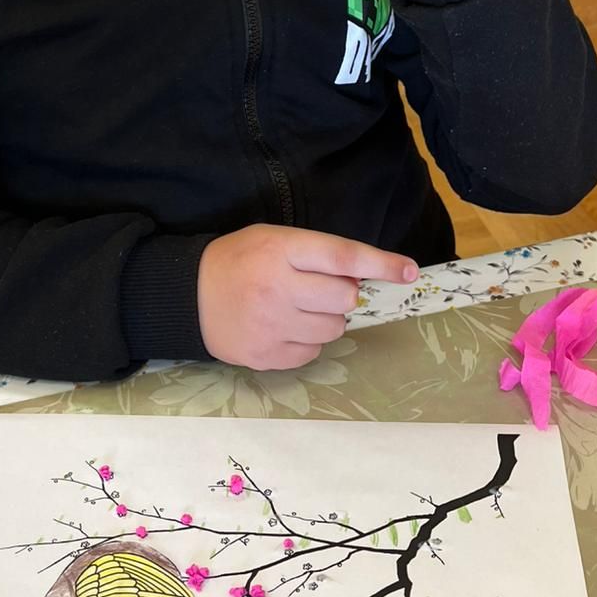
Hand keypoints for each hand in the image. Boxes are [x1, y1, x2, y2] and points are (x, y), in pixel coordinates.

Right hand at [198, 225, 416, 370]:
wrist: (188, 296)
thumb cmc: (239, 261)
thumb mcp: (274, 240)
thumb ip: (316, 253)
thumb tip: (365, 276)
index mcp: (281, 250)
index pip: (343, 257)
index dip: (381, 264)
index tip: (409, 271)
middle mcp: (278, 288)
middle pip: (345, 297)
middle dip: (341, 293)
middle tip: (315, 289)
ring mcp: (272, 326)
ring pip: (334, 329)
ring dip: (326, 319)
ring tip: (297, 308)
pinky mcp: (266, 356)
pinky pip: (313, 353)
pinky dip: (307, 341)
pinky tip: (283, 328)